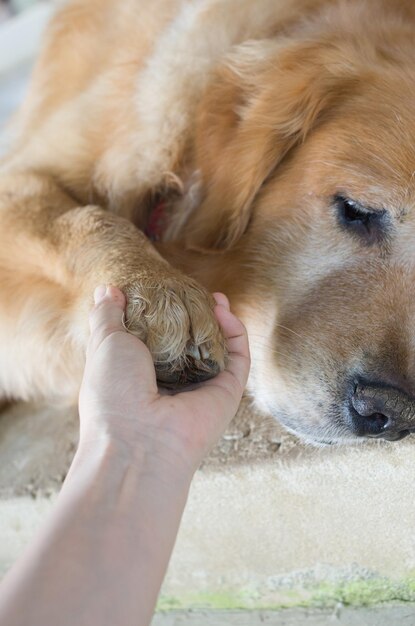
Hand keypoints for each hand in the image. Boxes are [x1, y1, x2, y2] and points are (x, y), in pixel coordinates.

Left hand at [79, 286, 249, 471]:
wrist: (136, 441)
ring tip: (216, 297)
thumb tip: (106, 290)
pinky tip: (224, 310)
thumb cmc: (112, 392)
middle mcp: (174, 384)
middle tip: (197, 293)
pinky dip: (235, 332)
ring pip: (218, 350)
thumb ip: (107, 316)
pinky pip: (237, 358)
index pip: (160, 341)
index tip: (168, 291)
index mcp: (143, 375)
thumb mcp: (104, 344)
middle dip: (198, 318)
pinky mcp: (227, 393)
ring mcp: (202, 389)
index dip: (167, 315)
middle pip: (192, 344)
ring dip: (221, 322)